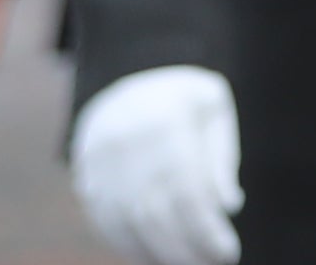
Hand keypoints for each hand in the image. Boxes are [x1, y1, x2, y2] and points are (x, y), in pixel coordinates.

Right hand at [72, 65, 242, 264]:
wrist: (127, 70)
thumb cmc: (182, 95)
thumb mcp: (212, 108)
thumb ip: (220, 158)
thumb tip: (227, 207)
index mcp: (165, 123)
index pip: (187, 192)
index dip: (207, 230)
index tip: (229, 253)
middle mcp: (127, 146)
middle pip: (155, 214)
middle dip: (186, 249)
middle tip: (211, 263)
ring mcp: (100, 163)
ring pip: (127, 224)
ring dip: (157, 254)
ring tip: (186, 264)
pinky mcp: (86, 176)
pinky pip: (105, 221)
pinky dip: (129, 245)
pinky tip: (153, 256)